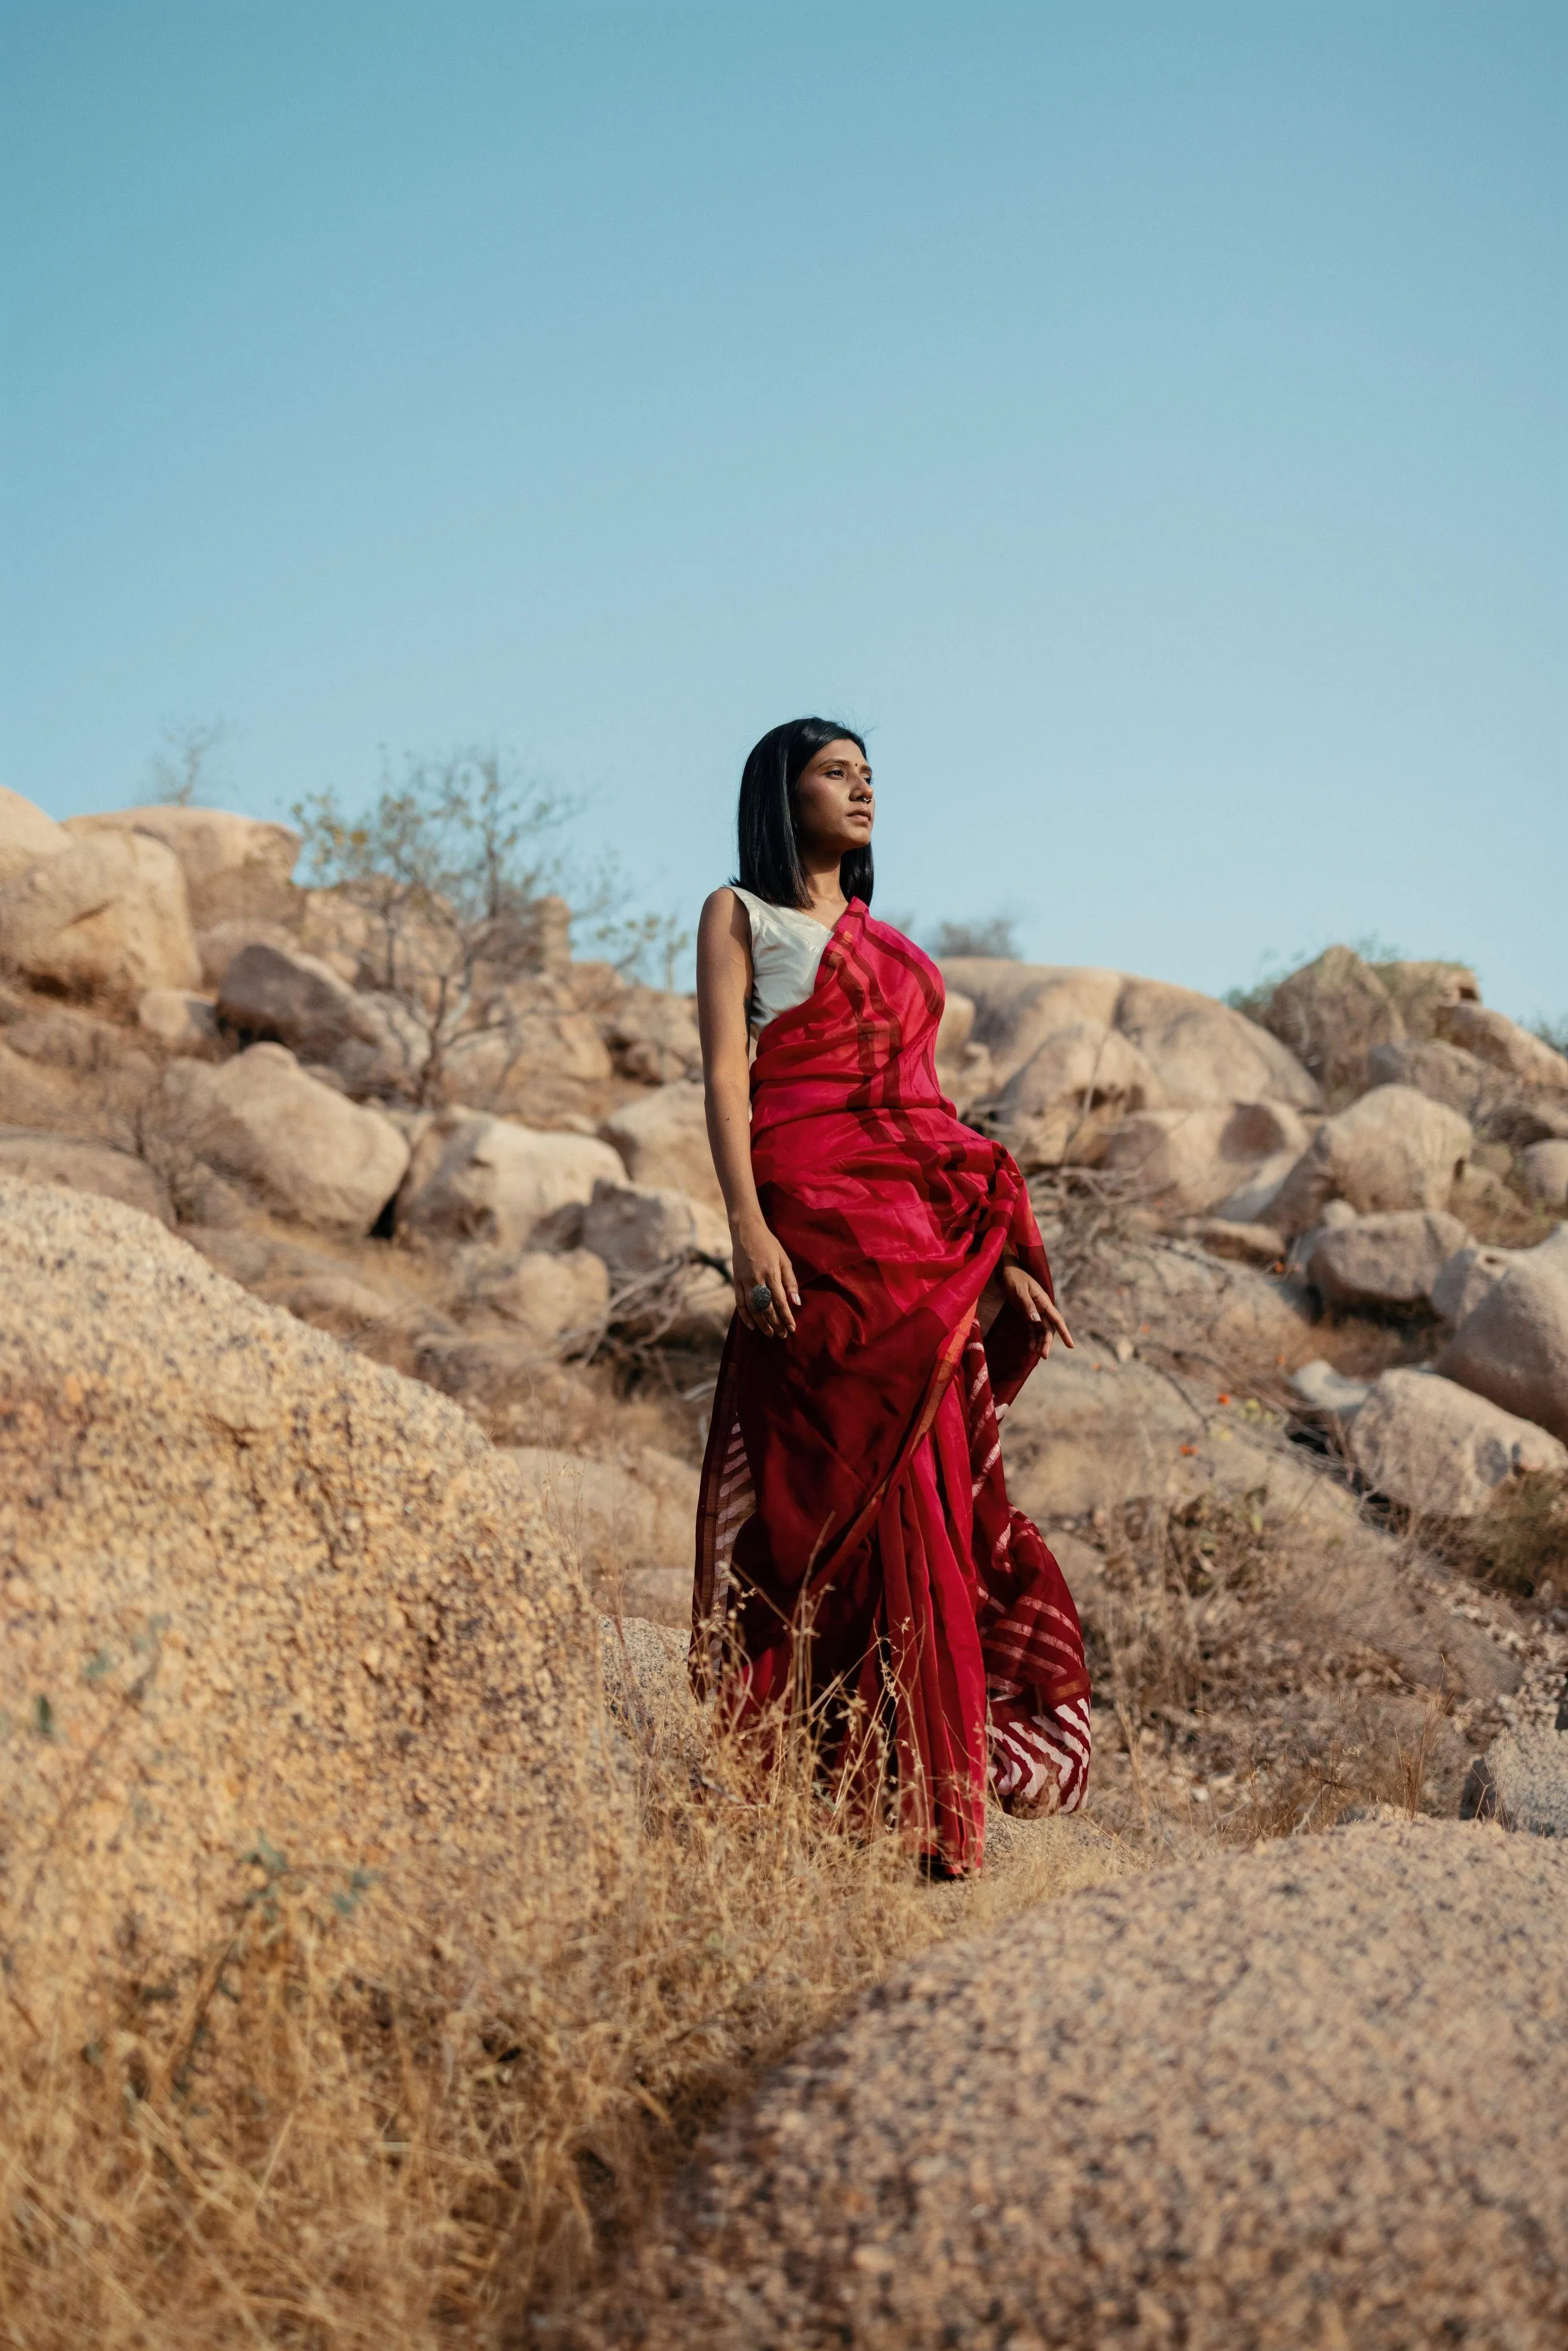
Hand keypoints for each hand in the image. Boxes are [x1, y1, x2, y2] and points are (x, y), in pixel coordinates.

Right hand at [731, 1217, 800, 1337]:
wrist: (747, 1232)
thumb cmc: (769, 1245)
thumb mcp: (784, 1259)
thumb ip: (790, 1281)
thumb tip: (796, 1302)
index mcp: (772, 1273)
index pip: (780, 1301)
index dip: (786, 1317)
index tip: (792, 1328)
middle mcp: (757, 1279)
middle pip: (767, 1308)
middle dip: (776, 1323)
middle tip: (782, 1335)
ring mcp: (745, 1281)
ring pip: (753, 1308)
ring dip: (761, 1323)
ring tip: (770, 1333)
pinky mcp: (736, 1281)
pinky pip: (739, 1302)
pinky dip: (745, 1315)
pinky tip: (751, 1325)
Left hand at [999, 1263, 1073, 1356]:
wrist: (1005, 1270)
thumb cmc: (1014, 1277)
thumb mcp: (1020, 1291)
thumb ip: (1028, 1306)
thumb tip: (1037, 1321)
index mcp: (1043, 1301)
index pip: (1057, 1319)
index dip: (1064, 1333)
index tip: (1071, 1346)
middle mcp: (1041, 1308)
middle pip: (1048, 1328)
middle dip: (1047, 1342)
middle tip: (1044, 1356)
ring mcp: (1034, 1311)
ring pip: (1040, 1330)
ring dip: (1039, 1341)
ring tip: (1035, 1354)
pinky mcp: (1025, 1313)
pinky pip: (1031, 1328)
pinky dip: (1031, 1337)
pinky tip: (1029, 1347)